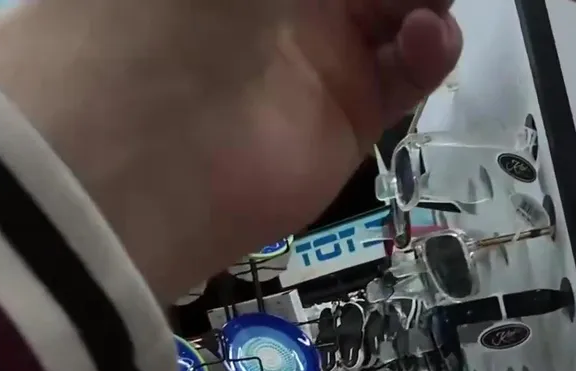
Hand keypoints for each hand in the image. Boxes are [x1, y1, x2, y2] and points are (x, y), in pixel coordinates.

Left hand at [0, 0, 461, 300]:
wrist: (142, 150)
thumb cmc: (173, 16)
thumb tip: (373, 2)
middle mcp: (280, 2)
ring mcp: (318, 54)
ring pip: (401, 10)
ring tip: (425, 6)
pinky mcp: (349, 115)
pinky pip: (408, 71)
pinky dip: (433, 49)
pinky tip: (429, 39)